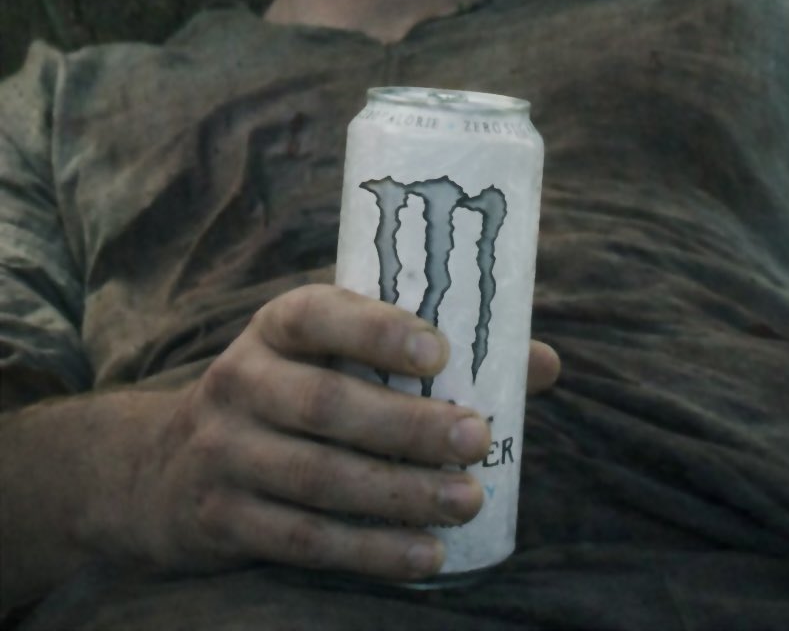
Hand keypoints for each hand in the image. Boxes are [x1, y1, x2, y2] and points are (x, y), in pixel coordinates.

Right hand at [131, 284, 558, 582]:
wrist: (166, 465)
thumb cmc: (291, 392)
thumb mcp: (335, 354)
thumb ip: (428, 355)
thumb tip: (542, 364)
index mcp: (279, 326)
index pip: (321, 314)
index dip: (378, 331)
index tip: (441, 353)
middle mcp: (243, 379)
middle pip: (328, 404)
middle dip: (408, 426)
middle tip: (477, 439)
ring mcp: (226, 451)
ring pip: (321, 477)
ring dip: (400, 494)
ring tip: (467, 499)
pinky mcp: (223, 518)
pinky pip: (304, 539)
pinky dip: (369, 551)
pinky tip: (424, 553)